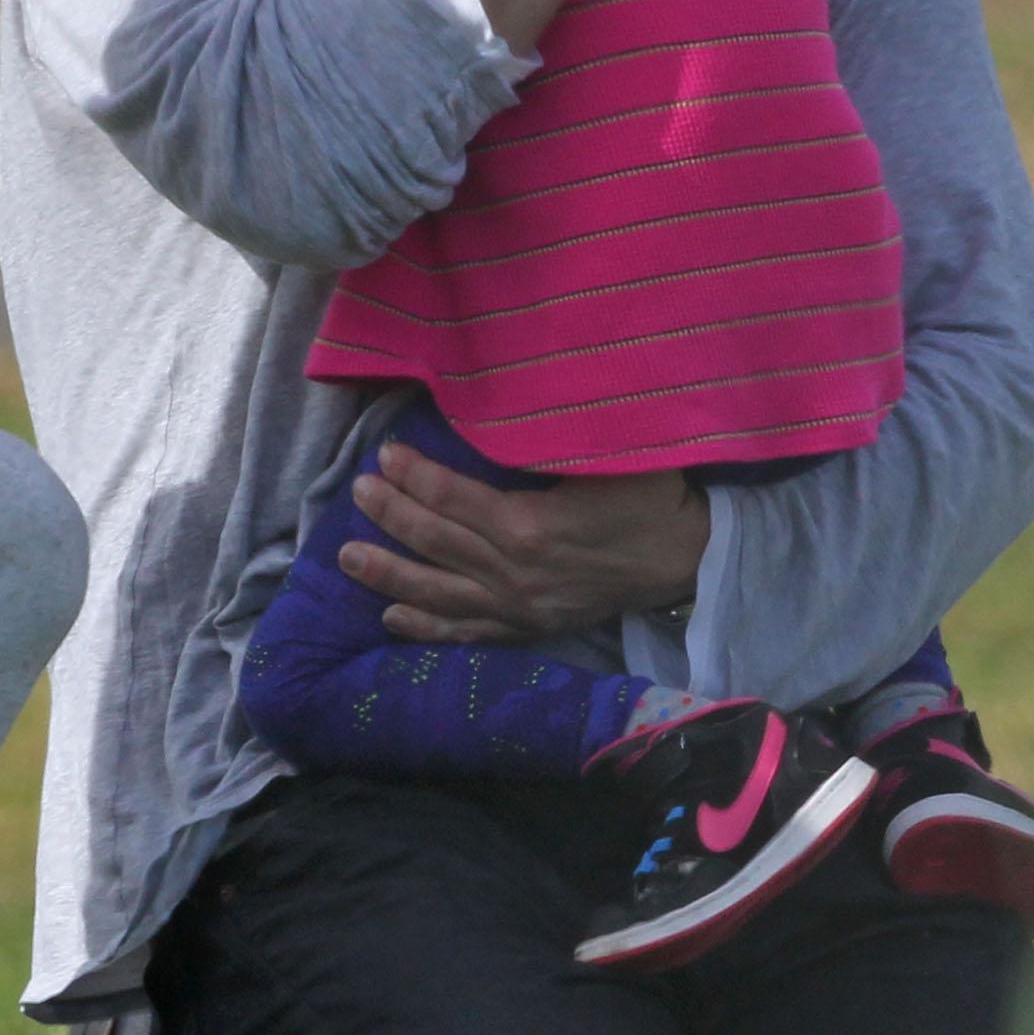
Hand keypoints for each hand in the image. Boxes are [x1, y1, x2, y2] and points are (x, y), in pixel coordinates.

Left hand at [341, 439, 710, 641]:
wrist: (687, 559)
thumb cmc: (649, 497)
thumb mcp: (611, 454)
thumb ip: (556, 433)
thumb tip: (508, 402)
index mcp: (531, 527)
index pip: (455, 500)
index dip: (416, 477)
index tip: (385, 454)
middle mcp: (515, 574)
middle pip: (438, 544)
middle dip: (391, 516)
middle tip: (357, 492)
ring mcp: (519, 607)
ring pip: (440, 593)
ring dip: (389, 575)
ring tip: (347, 557)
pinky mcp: (528, 628)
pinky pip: (468, 632)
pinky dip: (427, 627)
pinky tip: (391, 617)